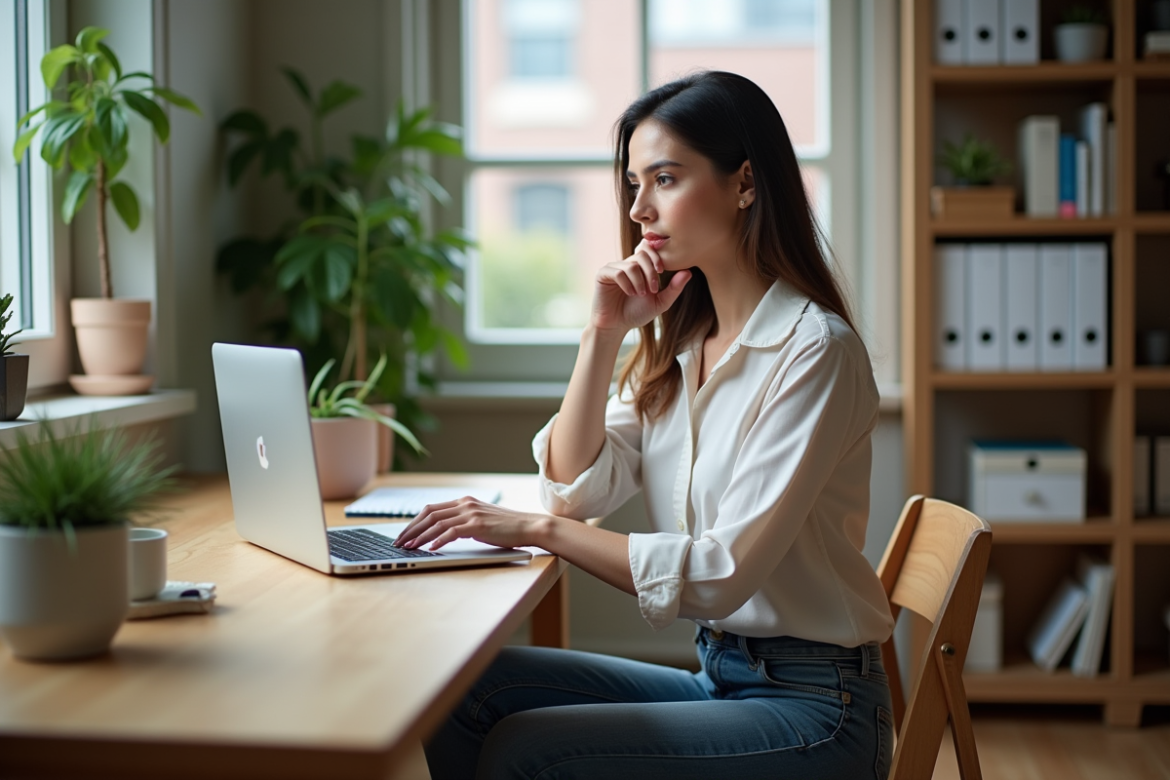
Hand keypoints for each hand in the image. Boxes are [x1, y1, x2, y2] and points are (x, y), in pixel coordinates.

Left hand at [392, 496, 547, 551]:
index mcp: (464, 501)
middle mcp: (465, 504)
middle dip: (410, 529)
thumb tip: (443, 534)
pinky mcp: (477, 525)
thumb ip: (464, 522)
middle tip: (398, 542)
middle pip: (429, 513)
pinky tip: (430, 549)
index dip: (414, 521)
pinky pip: (451, 532)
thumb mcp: (482, 520)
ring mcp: (471, 513)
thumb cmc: (507, 527)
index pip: (431, 508)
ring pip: (437, 523)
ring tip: (409, 547)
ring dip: (419, 536)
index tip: (404, 534)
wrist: (529, 526)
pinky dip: (438, 540)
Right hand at [591, 241, 691, 333]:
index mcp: (640, 267)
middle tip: (654, 289)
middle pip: (642, 254)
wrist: (616, 326)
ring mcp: (614, 268)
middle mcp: (626, 264)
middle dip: (651, 271)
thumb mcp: (660, 302)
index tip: (662, 271)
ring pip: (631, 265)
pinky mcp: (603, 274)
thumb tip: (688, 272)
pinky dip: (627, 284)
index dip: (657, 257)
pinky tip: (629, 293)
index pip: (649, 249)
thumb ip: (674, 288)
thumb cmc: (636, 314)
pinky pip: (618, 272)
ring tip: (640, 295)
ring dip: (639, 281)